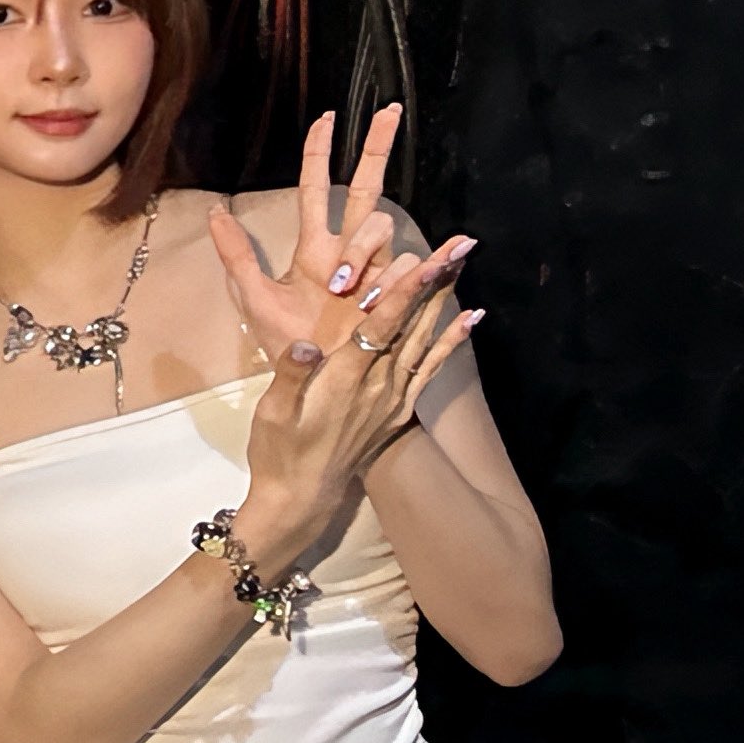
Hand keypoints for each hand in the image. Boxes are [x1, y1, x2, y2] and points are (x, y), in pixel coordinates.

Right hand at [233, 248, 476, 567]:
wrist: (301, 496)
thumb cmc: (278, 450)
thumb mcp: (273, 413)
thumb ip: (291, 376)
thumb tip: (305, 345)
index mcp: (344, 380)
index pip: (379, 327)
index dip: (401, 292)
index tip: (422, 261)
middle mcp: (378, 385)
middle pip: (412, 324)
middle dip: (436, 282)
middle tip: (460, 246)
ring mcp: (393, 397)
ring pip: (426, 339)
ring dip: (446, 299)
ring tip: (464, 264)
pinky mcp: (398, 408)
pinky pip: (431, 368)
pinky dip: (451, 342)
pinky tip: (470, 319)